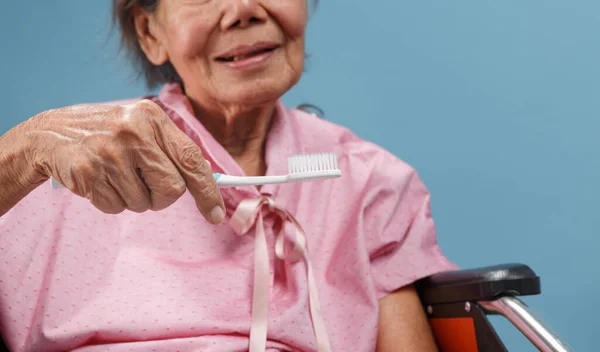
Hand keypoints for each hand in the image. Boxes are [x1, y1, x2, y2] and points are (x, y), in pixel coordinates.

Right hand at [25, 99, 224, 222]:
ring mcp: (110, 152)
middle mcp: (134, 132)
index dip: (208, 191)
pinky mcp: (88, 172)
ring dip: (132, 198)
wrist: (48, 134)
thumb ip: (171, 149)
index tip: (216, 214)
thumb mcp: (140, 127)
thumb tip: (206, 178)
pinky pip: (116, 208)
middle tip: (144, 186)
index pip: (193, 159)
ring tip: (114, 176)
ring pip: (144, 203)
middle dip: (162, 197)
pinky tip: (98, 181)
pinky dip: (110, 201)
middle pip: (173, 189)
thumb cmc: (106, 135)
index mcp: (152, 118)